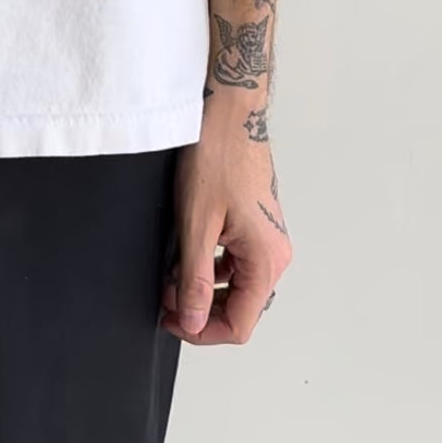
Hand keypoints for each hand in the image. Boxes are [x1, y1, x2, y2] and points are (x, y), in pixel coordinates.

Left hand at [160, 107, 291, 344]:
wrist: (228, 111)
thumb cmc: (218, 155)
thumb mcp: (197, 225)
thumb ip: (194, 280)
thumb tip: (194, 321)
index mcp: (267, 259)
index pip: (240, 324)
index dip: (202, 331)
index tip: (172, 319)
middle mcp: (276, 252)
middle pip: (242, 308)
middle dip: (201, 309)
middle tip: (165, 297)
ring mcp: (268, 237)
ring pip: (238, 285)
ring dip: (204, 287)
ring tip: (171, 274)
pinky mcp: (257, 223)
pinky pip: (236, 261)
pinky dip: (211, 266)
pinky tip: (187, 253)